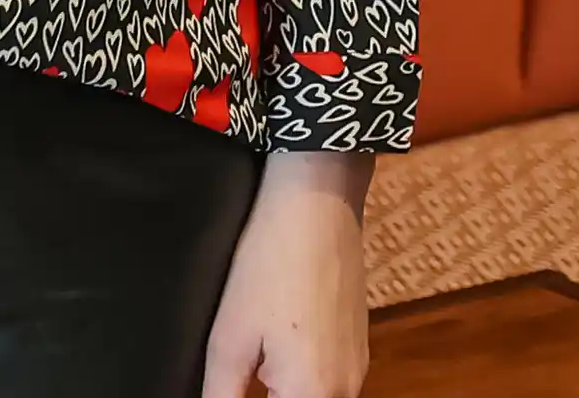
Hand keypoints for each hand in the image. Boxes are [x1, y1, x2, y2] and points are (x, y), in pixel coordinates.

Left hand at [201, 151, 376, 397]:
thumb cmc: (270, 266)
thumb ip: (221, 397)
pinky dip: (302, 384)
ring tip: (254, 371)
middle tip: (241, 377)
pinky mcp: (358, 342)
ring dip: (285, 396)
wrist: (317, 200)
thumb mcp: (229, 342)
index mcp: (315, 394)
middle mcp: (346, 388)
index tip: (233, 386)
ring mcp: (358, 364)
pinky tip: (276, 359)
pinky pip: (330, 384)